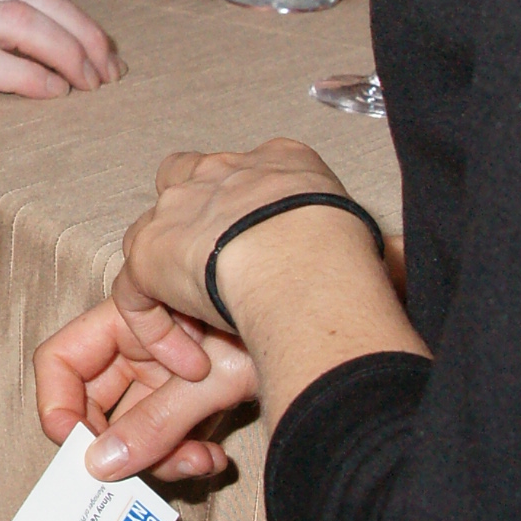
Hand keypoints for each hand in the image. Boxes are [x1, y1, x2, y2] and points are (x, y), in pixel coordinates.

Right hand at [0, 0, 121, 151]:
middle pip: (34, 3)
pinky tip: (49, 95)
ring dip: (65, 55)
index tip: (100, 56)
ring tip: (88, 86)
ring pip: (18, 24)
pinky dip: (27, 77)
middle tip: (107, 73)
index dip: (73, 22)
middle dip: (82, 35)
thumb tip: (16, 72)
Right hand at [35, 282, 256, 488]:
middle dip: (119, 445)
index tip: (78, 448)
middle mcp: (146, 347)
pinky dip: (191, 449)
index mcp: (129, 322)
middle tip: (138, 473)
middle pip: (102, 406)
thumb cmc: (275, 311)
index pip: (64, 359)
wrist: (335, 303)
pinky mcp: (207, 395)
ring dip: (161, 453)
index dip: (58, 404)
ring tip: (196, 461)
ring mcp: (175, 372)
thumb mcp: (212, 376)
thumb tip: (101, 466)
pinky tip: (217, 456)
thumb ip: (155, 421)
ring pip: (141, 428)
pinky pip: (177, 432)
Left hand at [119, 138, 422, 433]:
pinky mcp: (151, 252)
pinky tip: (191, 361)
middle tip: (217, 287)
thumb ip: (354, 238)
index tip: (263, 259)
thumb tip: (384, 262)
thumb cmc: (344, 244)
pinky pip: (136, 293)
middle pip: (186, 186)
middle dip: (193, 233)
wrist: (302, 251)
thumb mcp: (356, 227)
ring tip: (204, 337)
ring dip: (172, 289)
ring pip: (153, 243)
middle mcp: (222, 170)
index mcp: (278, 159)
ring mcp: (180, 207)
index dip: (245, 217)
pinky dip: (158, 331)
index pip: (249, 175)